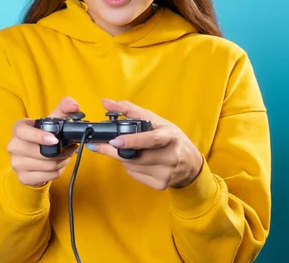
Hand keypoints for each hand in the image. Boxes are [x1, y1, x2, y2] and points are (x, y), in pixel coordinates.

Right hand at [7, 96, 79, 186]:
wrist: (34, 157)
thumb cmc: (44, 135)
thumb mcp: (53, 120)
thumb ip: (64, 108)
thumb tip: (74, 105)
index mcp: (19, 129)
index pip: (22, 131)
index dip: (38, 136)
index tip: (54, 140)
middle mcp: (13, 146)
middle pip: (39, 153)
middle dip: (61, 152)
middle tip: (70, 149)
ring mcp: (16, 163)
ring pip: (46, 166)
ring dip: (61, 162)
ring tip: (64, 156)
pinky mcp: (22, 177)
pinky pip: (46, 177)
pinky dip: (57, 172)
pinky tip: (58, 166)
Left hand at [89, 99, 203, 190]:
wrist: (191, 164)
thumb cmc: (171, 139)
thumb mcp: (156, 121)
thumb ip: (130, 110)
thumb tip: (105, 102)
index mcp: (170, 136)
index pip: (150, 139)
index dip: (132, 141)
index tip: (115, 141)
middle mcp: (171, 156)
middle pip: (136, 156)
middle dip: (114, 151)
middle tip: (97, 145)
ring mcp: (166, 173)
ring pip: (132, 166)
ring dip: (122, 158)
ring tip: (125, 150)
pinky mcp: (161, 185)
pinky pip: (135, 175)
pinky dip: (130, 167)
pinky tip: (136, 161)